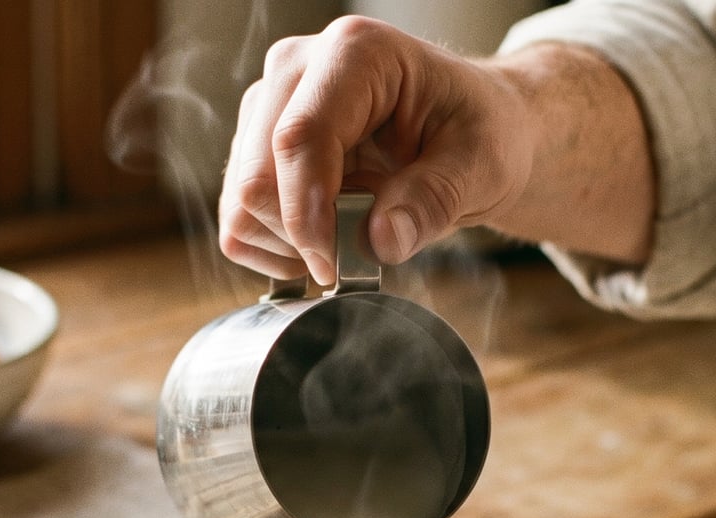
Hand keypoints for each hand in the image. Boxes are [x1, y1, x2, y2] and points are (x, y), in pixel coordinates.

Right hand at [219, 16, 536, 284]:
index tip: (336, 264)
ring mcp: (270, 105)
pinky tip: (318, 243)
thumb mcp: (481, 165)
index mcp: (356, 54)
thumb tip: (381, 241)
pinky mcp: (256, 144)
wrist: (469, 129)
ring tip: (344, 242)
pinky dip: (270, 247)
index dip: (308, 215)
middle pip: (256, 177)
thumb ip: (434, 199)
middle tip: (353, 257)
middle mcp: (299, 69)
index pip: (299, 139)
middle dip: (300, 235)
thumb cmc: (478, 131)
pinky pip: (235, 216)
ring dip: (286, 244)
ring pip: (240, 200)